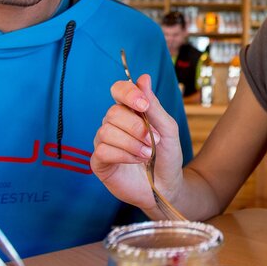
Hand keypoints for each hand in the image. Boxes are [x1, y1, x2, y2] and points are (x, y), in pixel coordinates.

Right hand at [91, 74, 184, 213]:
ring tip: (148, 154)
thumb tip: (143, 78)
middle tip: (153, 141)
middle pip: (113, 113)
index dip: (128, 94)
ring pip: (107, 131)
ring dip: (132, 143)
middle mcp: (114, 124)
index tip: (143, 105)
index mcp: (130, 112)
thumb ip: (154, 106)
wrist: (167, 187)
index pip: (118, 90)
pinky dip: (123, 155)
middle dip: (136, 127)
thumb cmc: (167, 157)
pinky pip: (102, 150)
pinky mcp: (99, 162)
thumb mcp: (167, 129)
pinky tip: (136, 161)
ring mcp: (105, 142)